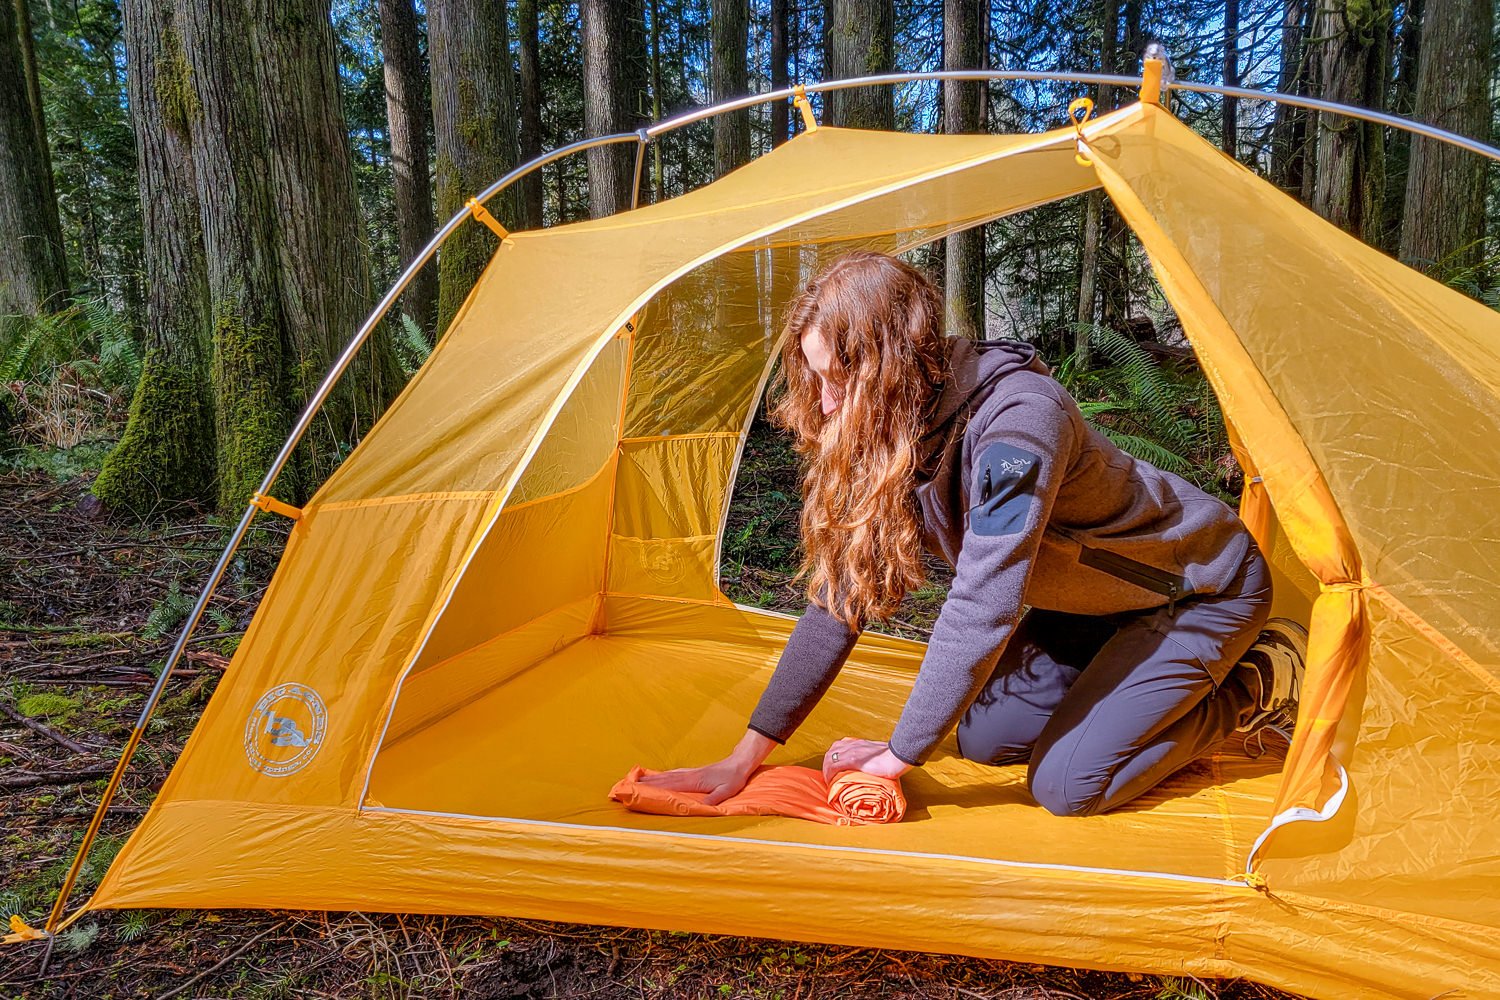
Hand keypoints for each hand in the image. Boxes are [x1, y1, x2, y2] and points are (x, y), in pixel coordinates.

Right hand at [636, 729, 776, 805]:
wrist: (739, 763)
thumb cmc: (733, 779)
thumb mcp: (726, 791)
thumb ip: (714, 799)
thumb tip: (701, 807)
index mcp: (694, 780)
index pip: (670, 784)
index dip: (654, 786)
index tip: (639, 787)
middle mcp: (689, 775)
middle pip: (664, 779)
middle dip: (647, 782)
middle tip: (630, 783)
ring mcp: (690, 773)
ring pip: (667, 775)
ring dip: (652, 777)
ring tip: (638, 779)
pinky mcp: (693, 773)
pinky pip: (673, 774)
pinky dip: (663, 775)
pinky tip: (658, 777)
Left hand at [823, 737, 912, 782]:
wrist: (896, 757)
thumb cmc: (890, 756)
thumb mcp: (875, 754)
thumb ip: (868, 757)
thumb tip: (868, 766)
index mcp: (855, 743)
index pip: (836, 747)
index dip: (832, 759)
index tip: (832, 769)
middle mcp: (851, 744)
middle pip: (830, 753)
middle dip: (826, 766)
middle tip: (829, 778)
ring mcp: (851, 751)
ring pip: (829, 759)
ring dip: (826, 771)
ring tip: (829, 782)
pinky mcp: (853, 759)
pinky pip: (835, 766)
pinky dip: (830, 774)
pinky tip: (831, 782)